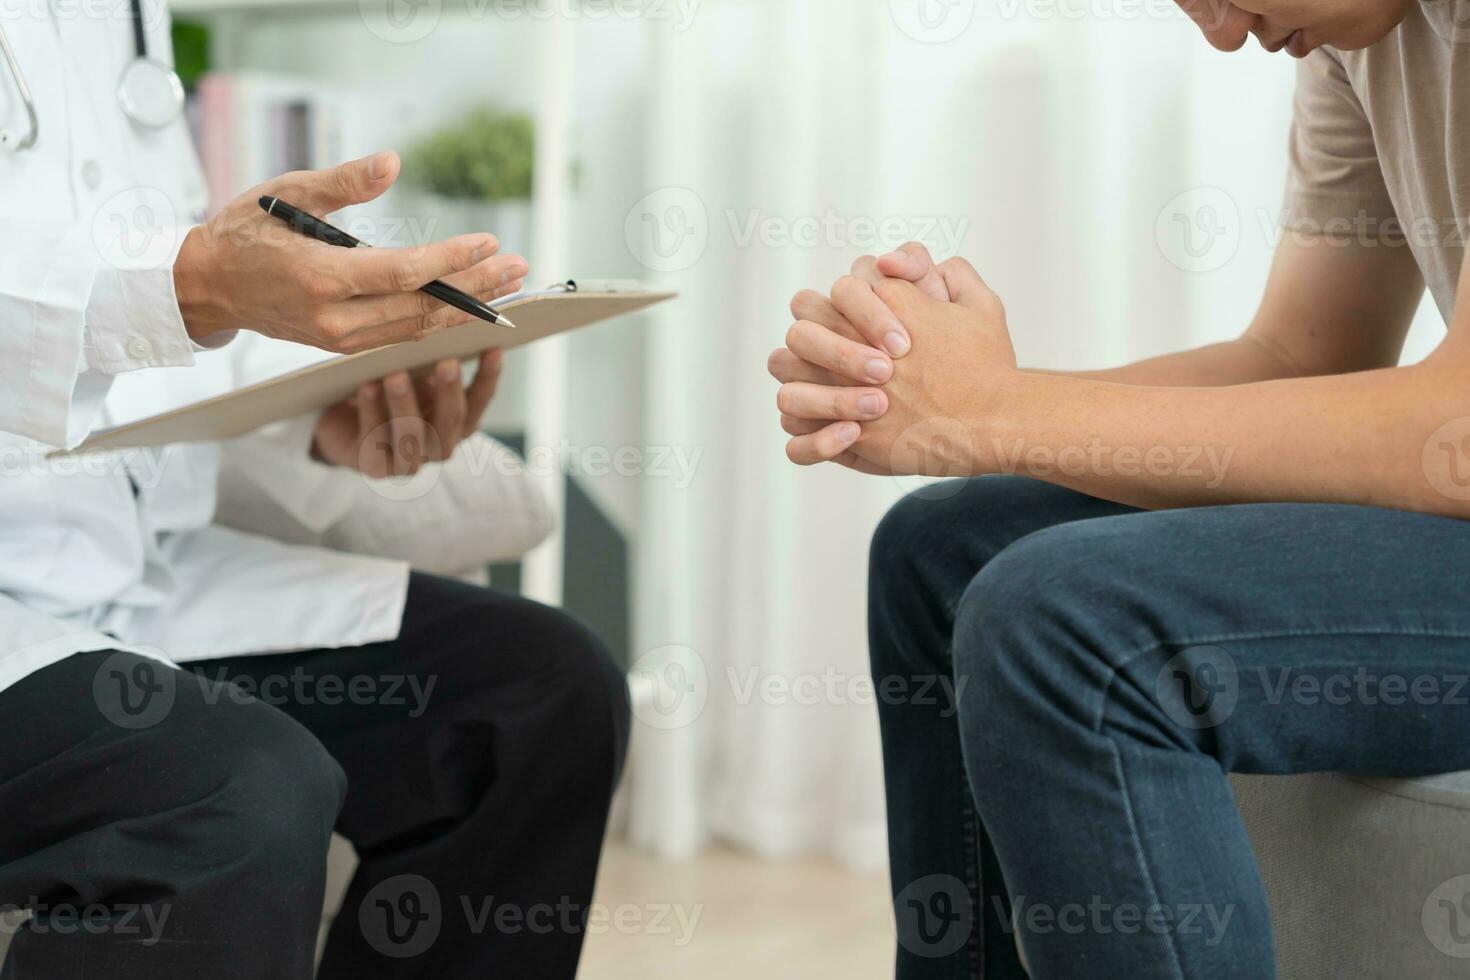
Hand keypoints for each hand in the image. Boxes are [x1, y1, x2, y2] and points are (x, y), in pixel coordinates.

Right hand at [174, 150, 528, 353]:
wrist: (208, 285)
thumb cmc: (245, 230)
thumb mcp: (288, 192)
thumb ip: (343, 182)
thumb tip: (393, 163)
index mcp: (320, 278)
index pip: (404, 273)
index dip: (451, 260)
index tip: (489, 242)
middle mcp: (334, 317)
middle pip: (422, 306)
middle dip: (476, 288)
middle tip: (518, 266)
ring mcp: (340, 338)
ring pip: (417, 327)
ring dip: (468, 307)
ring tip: (508, 283)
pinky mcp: (344, 345)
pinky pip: (402, 334)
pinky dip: (440, 320)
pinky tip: (471, 303)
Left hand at [312, 350, 504, 477]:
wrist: (342, 423)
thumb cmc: (384, 392)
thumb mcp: (410, 375)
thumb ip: (426, 363)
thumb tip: (439, 327)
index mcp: (455, 422)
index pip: (479, 402)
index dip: (488, 378)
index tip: (493, 349)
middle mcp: (437, 445)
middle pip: (451, 423)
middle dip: (449, 392)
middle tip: (447, 362)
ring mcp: (408, 460)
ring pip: (412, 436)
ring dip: (405, 405)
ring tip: (396, 376)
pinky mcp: (375, 466)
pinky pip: (374, 442)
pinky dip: (371, 412)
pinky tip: (367, 388)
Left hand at [777, 259, 1018, 474]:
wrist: (999, 423)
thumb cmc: (990, 365)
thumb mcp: (982, 306)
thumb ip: (951, 274)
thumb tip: (902, 265)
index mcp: (891, 305)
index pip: (840, 288)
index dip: (847, 304)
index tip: (864, 326)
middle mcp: (864, 345)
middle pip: (802, 323)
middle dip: (810, 333)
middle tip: (824, 351)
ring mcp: (854, 391)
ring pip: (787, 375)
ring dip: (800, 379)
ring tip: (819, 389)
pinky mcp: (856, 434)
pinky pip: (800, 430)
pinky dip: (808, 431)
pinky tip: (831, 428)